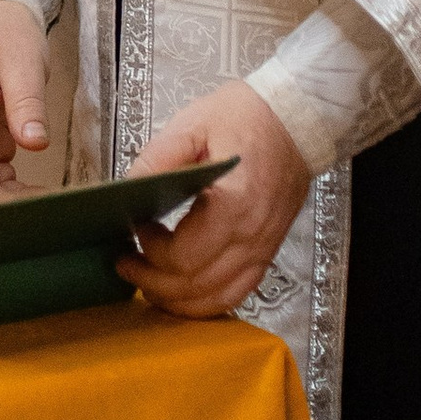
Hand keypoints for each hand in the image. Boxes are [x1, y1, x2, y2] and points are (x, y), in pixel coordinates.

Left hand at [119, 82, 310, 318]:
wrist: (295, 122)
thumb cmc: (247, 118)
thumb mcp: (192, 124)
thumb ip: (157, 159)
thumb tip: (126, 190)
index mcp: (233, 204)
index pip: (183, 257)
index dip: (150, 250)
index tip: (136, 226)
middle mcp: (252, 235)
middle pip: (195, 286)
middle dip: (152, 281)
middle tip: (127, 263)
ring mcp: (263, 248)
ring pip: (215, 299)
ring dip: (176, 299)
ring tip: (148, 283)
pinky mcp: (267, 252)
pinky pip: (236, 293)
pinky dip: (206, 301)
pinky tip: (183, 291)